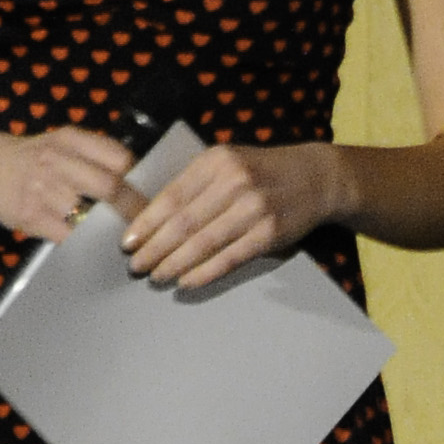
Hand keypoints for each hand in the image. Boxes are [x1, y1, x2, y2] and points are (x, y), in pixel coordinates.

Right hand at [0, 125, 134, 241]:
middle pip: (109, 187)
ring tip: (123, 237)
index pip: (119, 158)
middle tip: (144, 223)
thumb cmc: (33, 158)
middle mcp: (56, 160)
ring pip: (91, 214)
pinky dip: (86, 243)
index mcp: (70, 139)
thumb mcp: (62, 142)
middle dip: (133, 208)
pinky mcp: (30, 216)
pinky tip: (95, 245)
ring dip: (110, 229)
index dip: (138, 179)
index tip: (149, 194)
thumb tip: (138, 178)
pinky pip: (68, 236)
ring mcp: (42, 189)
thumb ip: (95, 155)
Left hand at [121, 142, 339, 289]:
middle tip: (135, 266)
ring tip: (155, 276)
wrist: (315, 178)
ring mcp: (254, 208)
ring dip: (174, 264)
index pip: (172, 196)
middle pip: (183, 223)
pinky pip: (228, 258)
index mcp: (216, 161)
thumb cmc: (261, 172)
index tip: (127, 242)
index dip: (146, 223)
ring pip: (203, 244)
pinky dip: (204, 273)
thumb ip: (195, 183)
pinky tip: (185, 281)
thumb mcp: (228, 162)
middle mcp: (234, 182)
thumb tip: (152, 218)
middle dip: (154, 249)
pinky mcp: (269, 233)